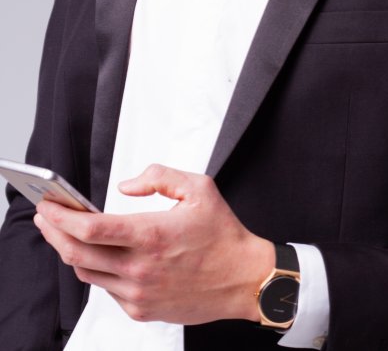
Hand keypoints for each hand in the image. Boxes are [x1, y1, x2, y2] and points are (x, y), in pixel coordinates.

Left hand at [33, 164, 274, 323]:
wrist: (244, 279)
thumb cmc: (223, 233)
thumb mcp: (199, 188)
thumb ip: (159, 176)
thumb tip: (126, 186)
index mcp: (151, 234)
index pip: (91, 229)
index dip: (62, 217)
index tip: (48, 205)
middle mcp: (140, 267)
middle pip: (77, 254)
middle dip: (54, 233)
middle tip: (45, 216)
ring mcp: (139, 292)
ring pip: (88, 273)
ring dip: (72, 252)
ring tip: (67, 233)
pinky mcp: (141, 310)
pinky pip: (107, 289)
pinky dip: (98, 270)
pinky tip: (102, 255)